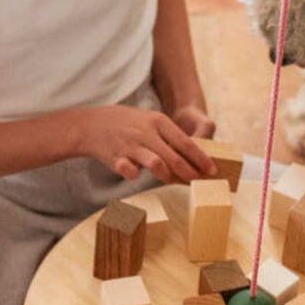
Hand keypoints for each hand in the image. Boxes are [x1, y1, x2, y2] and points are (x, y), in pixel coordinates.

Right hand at [85, 106, 214, 182]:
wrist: (92, 124)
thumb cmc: (127, 124)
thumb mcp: (150, 121)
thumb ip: (169, 136)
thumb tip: (193, 155)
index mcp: (158, 122)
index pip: (186, 143)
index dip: (200, 158)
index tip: (212, 170)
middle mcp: (147, 133)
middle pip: (175, 156)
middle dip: (190, 172)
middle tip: (199, 182)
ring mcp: (131, 145)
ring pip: (157, 164)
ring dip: (167, 175)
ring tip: (170, 179)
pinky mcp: (117, 157)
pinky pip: (129, 171)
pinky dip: (135, 175)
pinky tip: (137, 176)